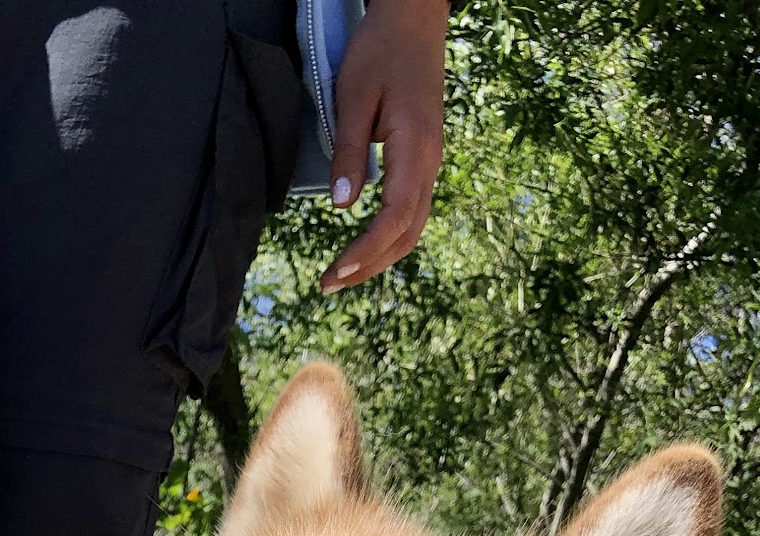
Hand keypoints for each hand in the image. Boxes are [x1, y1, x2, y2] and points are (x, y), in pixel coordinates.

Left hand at [319, 0, 446, 294]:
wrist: (415, 18)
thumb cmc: (381, 50)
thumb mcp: (354, 96)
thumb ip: (349, 151)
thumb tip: (342, 206)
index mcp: (416, 147)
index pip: (394, 218)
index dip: (365, 252)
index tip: (333, 272)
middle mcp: (430, 162)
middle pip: (406, 234)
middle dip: (369, 266)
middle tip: (328, 285)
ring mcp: (431, 162)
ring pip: (412, 227)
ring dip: (379, 257)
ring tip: (342, 274)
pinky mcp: (423, 159)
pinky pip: (411, 211)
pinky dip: (388, 238)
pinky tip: (365, 247)